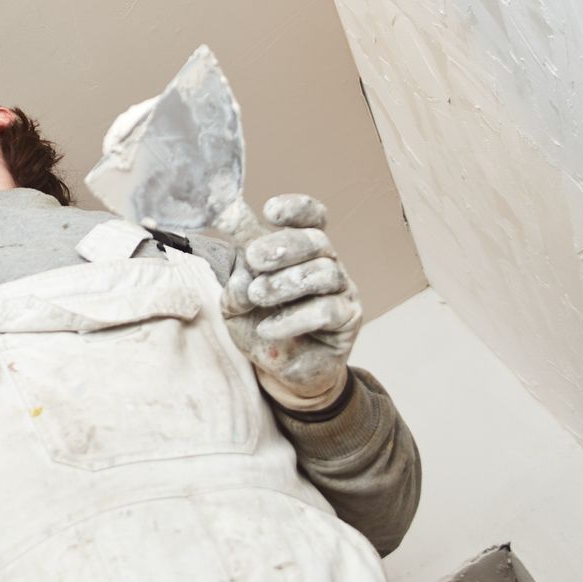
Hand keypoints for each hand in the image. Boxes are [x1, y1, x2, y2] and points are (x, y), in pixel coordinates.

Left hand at [222, 194, 362, 412]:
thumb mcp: (236, 300)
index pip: (311, 217)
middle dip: (284, 246)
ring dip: (286, 283)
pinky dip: (294, 318)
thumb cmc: (261, 326)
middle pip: (316, 240)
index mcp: (301, 250)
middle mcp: (326, 264)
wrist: (283, 372)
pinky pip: (326, 311)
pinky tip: (268, 328)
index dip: (297, 209)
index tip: (270, 210)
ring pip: (325, 273)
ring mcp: (341, 290)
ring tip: (257, 296)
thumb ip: (234, 277)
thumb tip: (238, 260)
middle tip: (254, 257)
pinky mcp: (348, 319)